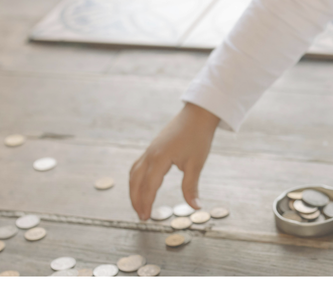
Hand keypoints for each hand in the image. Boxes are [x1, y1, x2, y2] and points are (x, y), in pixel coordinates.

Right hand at [129, 103, 219, 219]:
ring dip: (134, 190)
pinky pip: (138, 166)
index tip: (146, 218)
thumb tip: (195, 207)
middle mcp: (150, 154)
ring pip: (134, 174)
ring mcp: (149, 150)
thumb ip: (191, 187)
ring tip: (139, 205)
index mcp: (159, 159)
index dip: (146, 204)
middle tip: (141, 217)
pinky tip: (141, 186)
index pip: (148, 187)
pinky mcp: (152, 148)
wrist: (197, 115)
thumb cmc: (198, 137)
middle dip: (136, 200)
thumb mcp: (196, 164)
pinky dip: (136, 179)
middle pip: (135, 182)